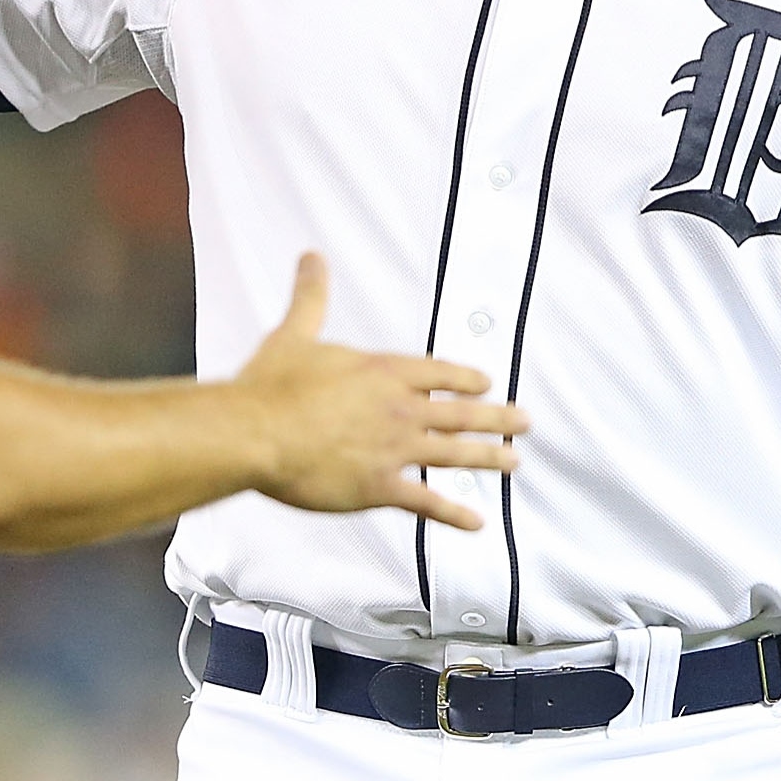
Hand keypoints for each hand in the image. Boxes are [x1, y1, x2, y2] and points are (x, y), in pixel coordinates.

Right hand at [232, 253, 525, 529]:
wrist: (255, 433)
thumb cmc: (270, 386)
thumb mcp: (294, 333)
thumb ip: (311, 298)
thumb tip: (311, 258)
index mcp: (383, 371)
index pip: (438, 373)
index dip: (466, 378)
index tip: (487, 383)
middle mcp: (399, 409)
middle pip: (460, 413)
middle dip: (496, 416)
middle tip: (524, 420)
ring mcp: (393, 450)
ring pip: (455, 454)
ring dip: (488, 457)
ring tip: (513, 461)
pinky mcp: (379, 487)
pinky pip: (427, 502)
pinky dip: (453, 513)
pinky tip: (476, 522)